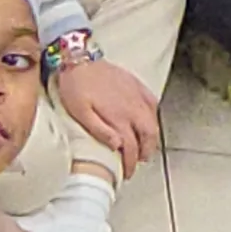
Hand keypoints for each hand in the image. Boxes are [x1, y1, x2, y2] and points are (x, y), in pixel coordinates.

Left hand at [53, 56, 162, 172]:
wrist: (78, 59)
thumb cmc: (76, 87)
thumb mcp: (80, 113)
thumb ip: (100, 131)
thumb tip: (118, 145)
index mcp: (118, 117)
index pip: (131, 147)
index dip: (130, 163)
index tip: (127, 172)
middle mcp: (132, 108)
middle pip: (148, 136)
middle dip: (146, 152)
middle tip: (138, 161)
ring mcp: (137, 95)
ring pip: (153, 121)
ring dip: (152, 137)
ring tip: (145, 146)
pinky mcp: (137, 84)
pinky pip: (153, 103)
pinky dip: (154, 116)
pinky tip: (149, 120)